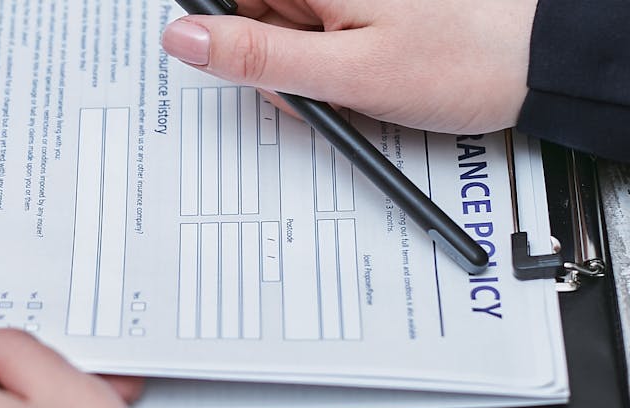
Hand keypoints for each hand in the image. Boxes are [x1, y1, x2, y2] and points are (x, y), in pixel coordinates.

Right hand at [162, 0, 537, 132]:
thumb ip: (255, 57)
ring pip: (287, 26)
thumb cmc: (461, 61)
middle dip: (273, 57)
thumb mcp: (344, 73)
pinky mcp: (362, 8)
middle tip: (316, 86)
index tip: (243, 62)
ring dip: (303, 65)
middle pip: (259, 11)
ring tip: (351, 84)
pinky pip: (319, 34)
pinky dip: (329, 60)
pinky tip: (360, 75)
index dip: (226, 32)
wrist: (537, 64)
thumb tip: (183, 39)